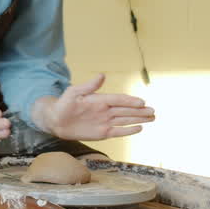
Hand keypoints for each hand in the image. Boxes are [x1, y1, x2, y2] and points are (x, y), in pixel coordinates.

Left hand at [32, 74, 154, 140]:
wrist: (56, 120)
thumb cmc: (64, 104)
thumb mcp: (73, 92)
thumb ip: (88, 86)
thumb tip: (102, 75)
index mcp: (100, 100)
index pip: (118, 100)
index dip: (129, 101)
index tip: (141, 102)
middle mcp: (105, 110)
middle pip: (126, 110)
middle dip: (140, 111)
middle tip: (153, 111)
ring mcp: (105, 121)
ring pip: (125, 120)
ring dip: (139, 119)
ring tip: (152, 117)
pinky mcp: (103, 133)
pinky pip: (118, 131)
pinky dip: (128, 131)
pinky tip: (139, 129)